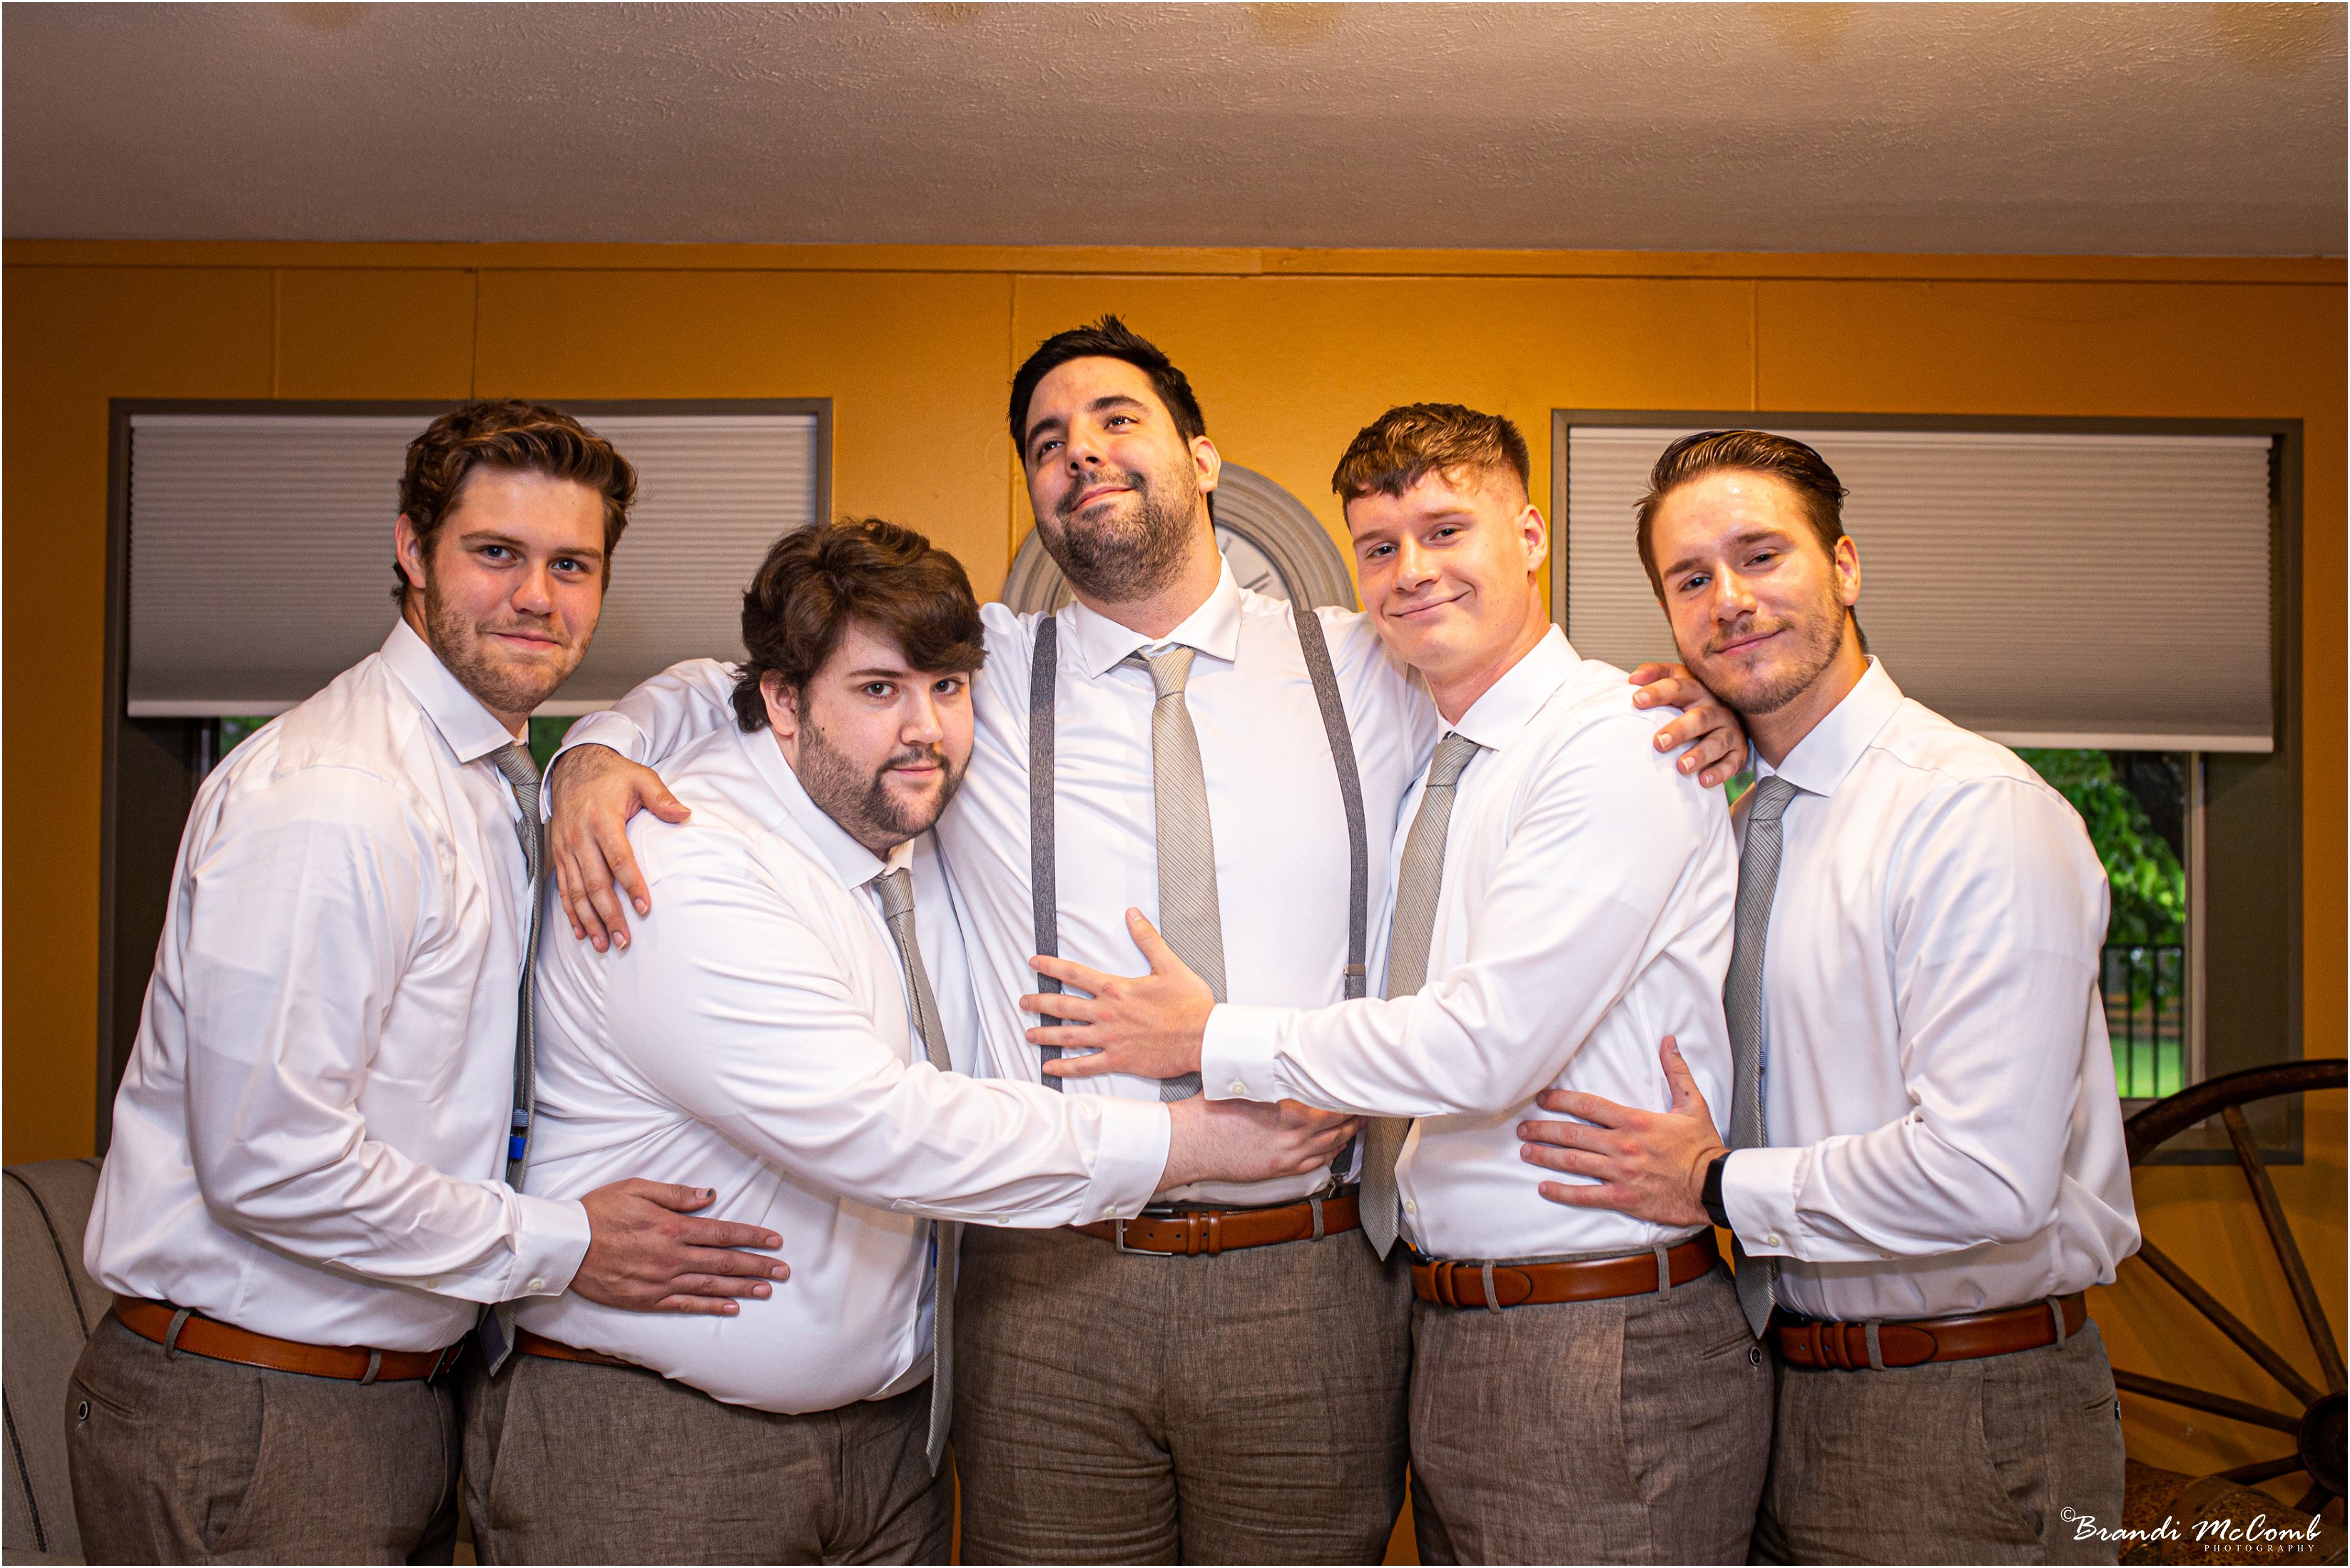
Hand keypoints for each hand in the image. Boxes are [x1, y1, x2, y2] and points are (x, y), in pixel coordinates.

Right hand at [547, 744, 688, 950]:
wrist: (574, 768)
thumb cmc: (613, 777)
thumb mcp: (641, 778)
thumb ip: (662, 797)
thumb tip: (685, 814)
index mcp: (603, 820)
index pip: (619, 858)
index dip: (631, 885)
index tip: (644, 908)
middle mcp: (581, 837)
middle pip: (595, 883)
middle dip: (609, 915)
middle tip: (623, 940)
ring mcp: (567, 848)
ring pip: (577, 891)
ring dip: (590, 920)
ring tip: (604, 944)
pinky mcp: (559, 854)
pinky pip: (563, 888)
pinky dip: (571, 912)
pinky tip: (581, 931)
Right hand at [572, 1180, 789, 1315]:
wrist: (566, 1245)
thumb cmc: (600, 1211)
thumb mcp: (637, 1189)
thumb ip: (677, 1195)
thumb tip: (710, 1196)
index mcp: (672, 1227)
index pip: (723, 1233)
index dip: (753, 1237)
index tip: (775, 1241)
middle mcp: (672, 1257)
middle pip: (724, 1262)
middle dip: (757, 1266)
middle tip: (783, 1270)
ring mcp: (660, 1281)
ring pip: (710, 1286)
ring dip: (742, 1288)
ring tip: (767, 1289)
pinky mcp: (647, 1299)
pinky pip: (686, 1305)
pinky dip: (711, 1306)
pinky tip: (731, 1308)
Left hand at [1020, 909, 1214, 1082]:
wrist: (1203, 1038)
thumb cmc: (1190, 1005)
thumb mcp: (1170, 965)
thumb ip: (1148, 939)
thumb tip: (1133, 914)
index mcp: (1116, 988)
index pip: (1075, 973)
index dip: (1051, 966)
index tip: (1034, 963)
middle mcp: (1107, 1013)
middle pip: (1063, 1006)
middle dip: (1039, 1002)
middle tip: (1023, 1002)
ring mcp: (1110, 1038)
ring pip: (1068, 1036)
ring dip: (1045, 1034)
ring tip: (1028, 1033)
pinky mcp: (1118, 1059)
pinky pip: (1085, 1065)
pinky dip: (1065, 1067)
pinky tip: (1050, 1068)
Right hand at [1160, 1097, 1364, 1190]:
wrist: (1192, 1142)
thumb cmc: (1212, 1111)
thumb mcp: (1246, 1084)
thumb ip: (1272, 1078)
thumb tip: (1287, 1064)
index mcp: (1288, 1110)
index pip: (1331, 1104)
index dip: (1347, 1099)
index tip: (1355, 1090)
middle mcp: (1293, 1135)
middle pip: (1336, 1126)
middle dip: (1353, 1116)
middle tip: (1366, 1107)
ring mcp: (1287, 1155)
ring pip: (1329, 1146)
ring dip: (1346, 1135)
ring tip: (1357, 1125)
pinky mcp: (1278, 1169)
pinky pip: (1313, 1163)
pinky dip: (1329, 1154)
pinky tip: (1334, 1148)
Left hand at [1516, 1036, 1725, 1225]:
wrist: (1715, 1185)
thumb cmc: (1703, 1147)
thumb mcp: (1692, 1104)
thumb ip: (1676, 1072)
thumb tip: (1668, 1041)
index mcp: (1635, 1121)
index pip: (1588, 1105)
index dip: (1561, 1101)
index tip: (1542, 1099)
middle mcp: (1622, 1145)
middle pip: (1573, 1134)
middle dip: (1543, 1129)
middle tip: (1523, 1128)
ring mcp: (1621, 1172)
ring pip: (1574, 1162)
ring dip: (1546, 1156)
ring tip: (1526, 1152)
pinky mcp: (1624, 1197)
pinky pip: (1587, 1195)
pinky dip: (1563, 1192)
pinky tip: (1544, 1188)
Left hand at [1628, 662, 1748, 788]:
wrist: (1731, 710)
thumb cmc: (1695, 697)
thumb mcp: (1678, 679)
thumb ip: (1656, 674)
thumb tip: (1633, 678)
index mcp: (1697, 689)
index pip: (1677, 688)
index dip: (1658, 692)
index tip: (1637, 700)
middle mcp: (1715, 709)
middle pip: (1699, 718)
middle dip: (1680, 730)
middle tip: (1659, 742)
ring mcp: (1729, 729)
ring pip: (1717, 742)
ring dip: (1700, 754)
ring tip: (1682, 766)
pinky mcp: (1738, 750)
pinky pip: (1732, 762)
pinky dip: (1719, 772)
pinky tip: (1704, 780)